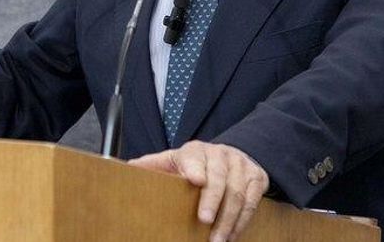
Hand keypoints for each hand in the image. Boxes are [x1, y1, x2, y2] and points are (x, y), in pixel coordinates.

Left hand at [129, 141, 268, 241]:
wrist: (230, 155)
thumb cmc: (195, 163)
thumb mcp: (173, 160)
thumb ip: (152, 164)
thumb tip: (126, 169)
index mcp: (196, 151)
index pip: (195, 157)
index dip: (195, 168)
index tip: (195, 180)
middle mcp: (221, 155)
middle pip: (219, 179)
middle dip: (212, 201)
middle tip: (204, 221)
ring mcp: (241, 165)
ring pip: (237, 194)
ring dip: (228, 220)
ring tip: (218, 240)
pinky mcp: (257, 177)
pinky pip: (252, 202)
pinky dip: (242, 221)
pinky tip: (232, 235)